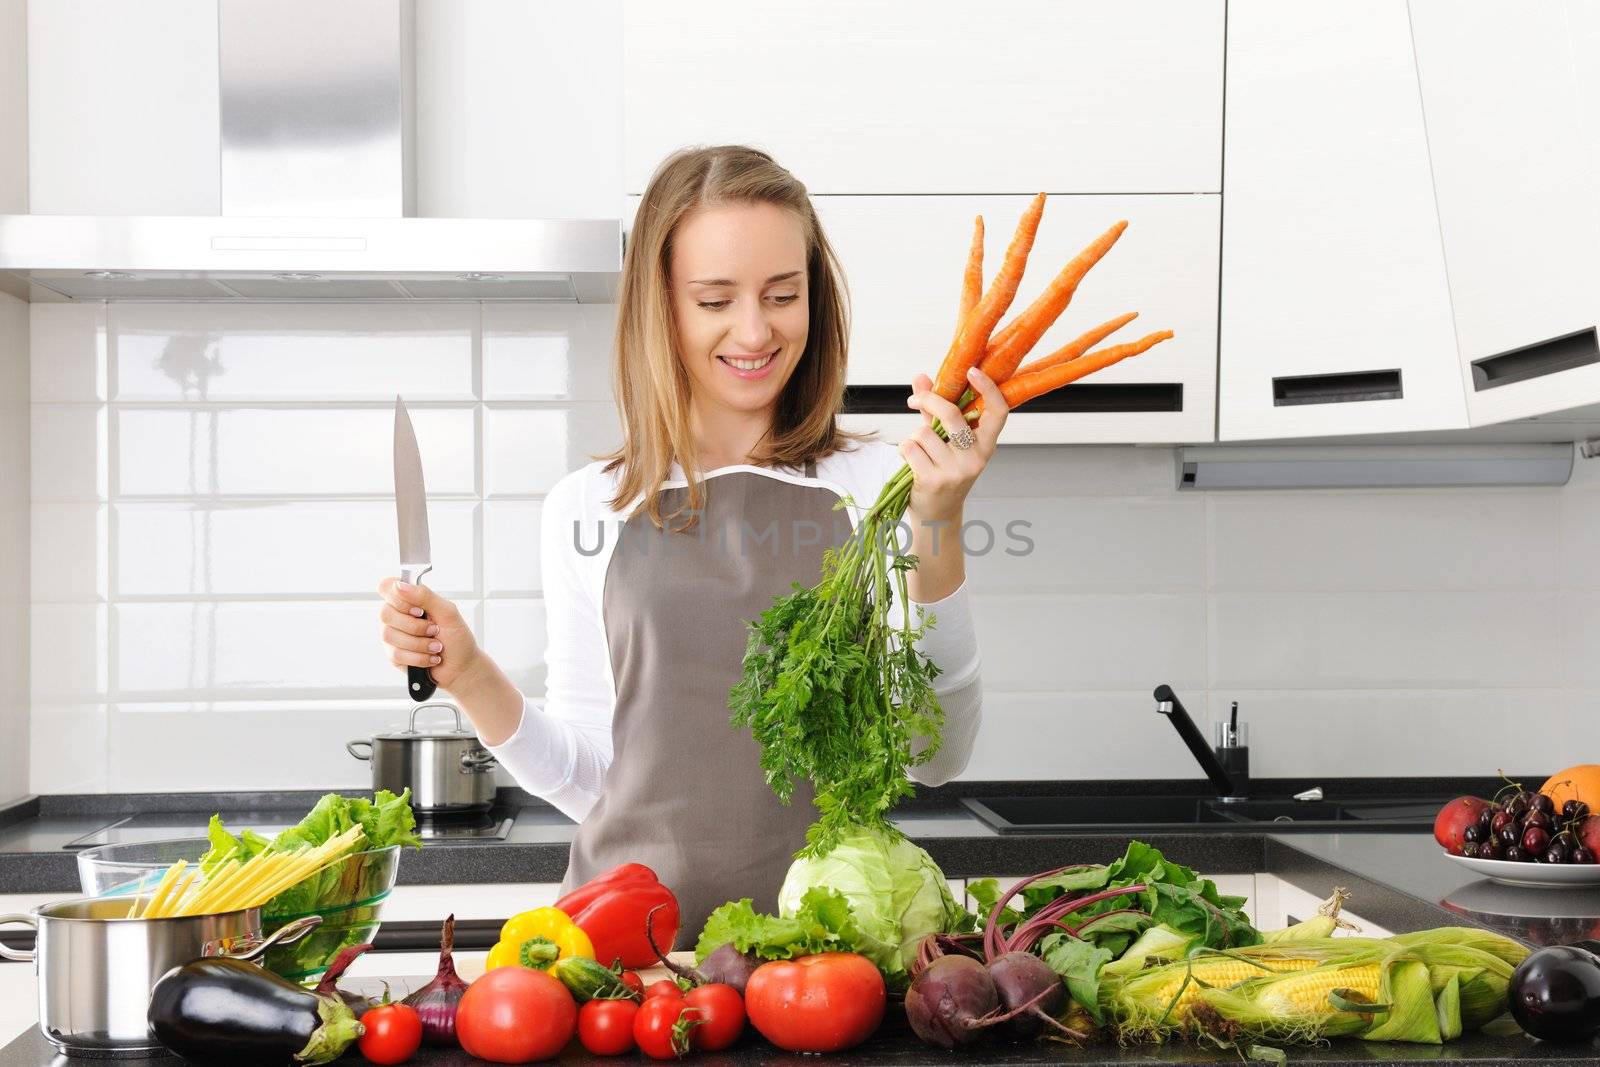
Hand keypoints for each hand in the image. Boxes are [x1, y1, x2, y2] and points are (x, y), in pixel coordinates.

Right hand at [376, 578, 484, 693]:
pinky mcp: (393, 654)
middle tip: (435, 630)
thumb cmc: (457, 638)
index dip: (398, 597)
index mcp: (410, 599)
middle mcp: (397, 615)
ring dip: (419, 644)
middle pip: (385, 613)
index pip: (387, 586)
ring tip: (436, 646)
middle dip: (415, 626)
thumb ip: (425, 596)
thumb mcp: (448, 613)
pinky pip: (396, 653)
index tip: (419, 609)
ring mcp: (393, 635)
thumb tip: (400, 585)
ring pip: (389, 635)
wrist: (461, 667)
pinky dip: (419, 657)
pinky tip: (431, 658)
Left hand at [901, 366, 1008, 524]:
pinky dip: (905, 450)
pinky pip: (909, 448)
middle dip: (928, 400)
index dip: (989, 388)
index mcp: (986, 445)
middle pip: (950, 413)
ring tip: (920, 451)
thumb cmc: (943, 471)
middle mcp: (976, 458)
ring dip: (914, 437)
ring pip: (923, 432)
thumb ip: (934, 409)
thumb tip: (921, 377)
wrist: (938, 514)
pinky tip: (913, 463)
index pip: (998, 412)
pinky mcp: (934, 480)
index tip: (972, 370)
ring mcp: (956, 470)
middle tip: (915, 401)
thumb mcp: (946, 440)